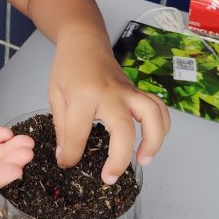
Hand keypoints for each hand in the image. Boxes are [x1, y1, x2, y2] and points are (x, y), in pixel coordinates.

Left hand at [49, 33, 169, 183]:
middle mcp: (110, 93)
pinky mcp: (137, 91)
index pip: (78, 133)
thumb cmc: (69, 66)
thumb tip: (66, 156)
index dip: (71, 154)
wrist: (84, 41)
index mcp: (84, 95)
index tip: (67, 163)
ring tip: (144, 162)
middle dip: (119, 158)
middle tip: (110, 177)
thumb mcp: (56, 95)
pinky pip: (158, 107)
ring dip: (153, 141)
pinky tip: (152, 142)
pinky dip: (162, 125)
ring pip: (152, 115)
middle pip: (123, 129)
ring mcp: (128, 91)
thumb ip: (62, 126)